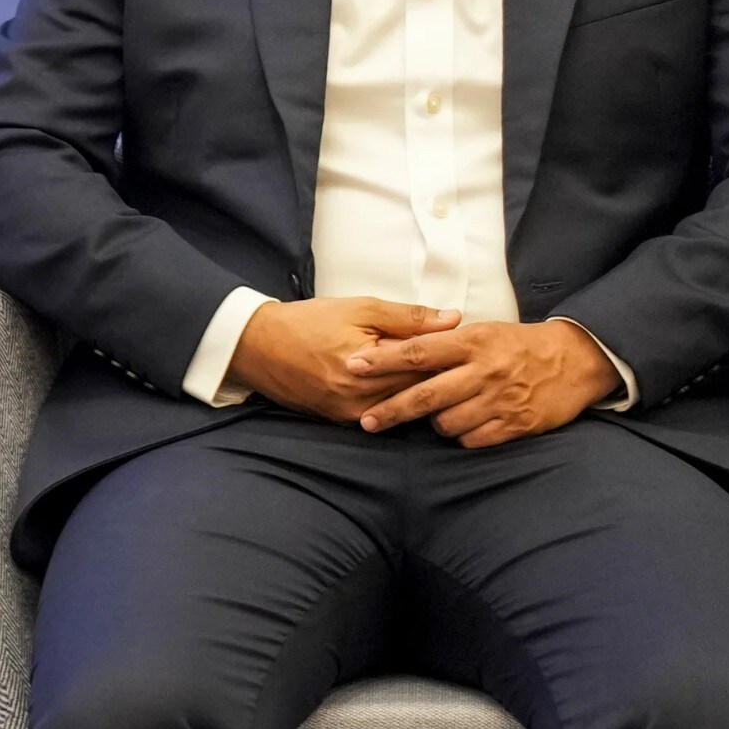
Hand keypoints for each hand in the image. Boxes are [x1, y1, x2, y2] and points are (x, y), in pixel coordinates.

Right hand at [226, 297, 459, 423]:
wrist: (258, 347)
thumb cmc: (308, 322)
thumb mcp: (360, 308)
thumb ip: (409, 317)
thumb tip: (454, 319)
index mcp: (369, 368)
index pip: (427, 368)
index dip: (452, 358)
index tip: (470, 350)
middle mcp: (362, 398)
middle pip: (419, 392)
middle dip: (441, 377)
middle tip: (463, 364)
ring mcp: (352, 414)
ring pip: (404, 406)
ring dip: (421, 392)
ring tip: (441, 377)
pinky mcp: (342, 420)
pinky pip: (383, 413)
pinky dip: (397, 400)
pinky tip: (405, 387)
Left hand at [346, 319, 618, 449]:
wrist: (575, 361)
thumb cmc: (518, 345)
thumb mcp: (482, 331)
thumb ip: (444, 342)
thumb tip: (396, 347)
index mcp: (472, 342)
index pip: (418, 352)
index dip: (382, 360)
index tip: (353, 365)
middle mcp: (484, 371)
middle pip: (425, 395)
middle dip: (391, 410)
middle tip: (367, 421)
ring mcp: (500, 400)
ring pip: (446, 423)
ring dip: (434, 423)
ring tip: (439, 414)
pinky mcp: (516, 425)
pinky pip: (473, 440)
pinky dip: (462, 436)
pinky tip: (465, 425)